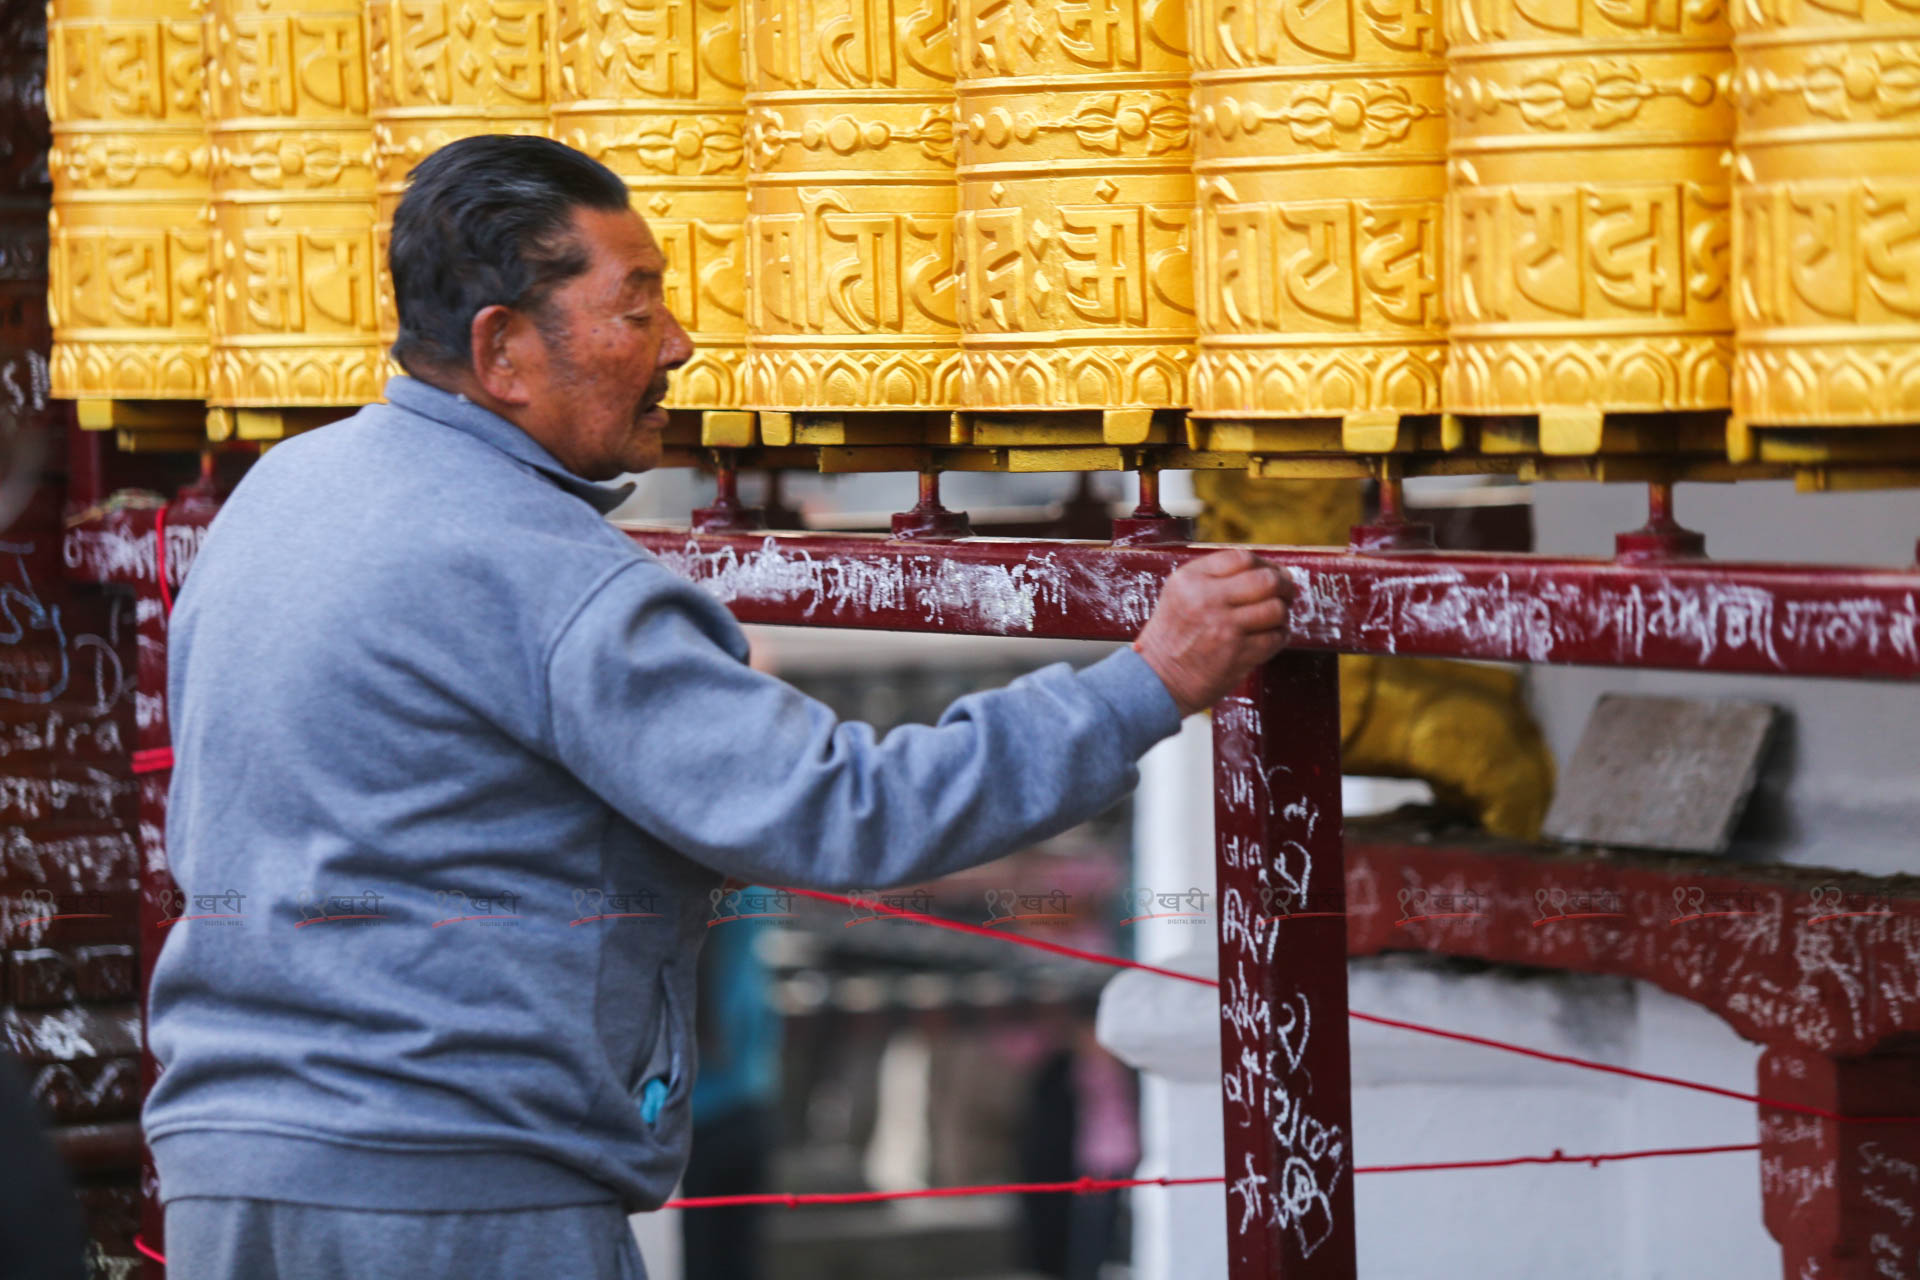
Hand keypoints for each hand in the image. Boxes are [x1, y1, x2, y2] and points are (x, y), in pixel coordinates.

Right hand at [1132, 549, 1295, 717]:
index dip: (1265, 565)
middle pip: (1266, 580)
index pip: (1243, 558)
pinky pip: (1276, 637)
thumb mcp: (1180, 595)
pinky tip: (1268, 638)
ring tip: (1274, 619)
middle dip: (1284, 586)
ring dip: (1282, 614)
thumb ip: (1214, 578)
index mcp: (1190, 579)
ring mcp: (1223, 627)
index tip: (1272, 574)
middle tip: (1286, 594)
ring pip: (1276, 609)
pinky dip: (1279, 637)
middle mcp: (1206, 599)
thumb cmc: (1173, 638)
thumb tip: (1268, 571)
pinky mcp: (1237, 654)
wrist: (1157, 681)